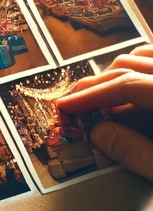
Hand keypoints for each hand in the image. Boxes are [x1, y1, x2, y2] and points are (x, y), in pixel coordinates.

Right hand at [57, 46, 152, 180]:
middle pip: (131, 64)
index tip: (65, 108)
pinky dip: (142, 70)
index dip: (90, 96)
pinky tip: (134, 92)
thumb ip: (137, 153)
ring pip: (146, 56)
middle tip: (74, 104)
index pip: (126, 84)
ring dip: (120, 73)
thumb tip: (99, 135)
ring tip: (103, 98)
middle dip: (98, 84)